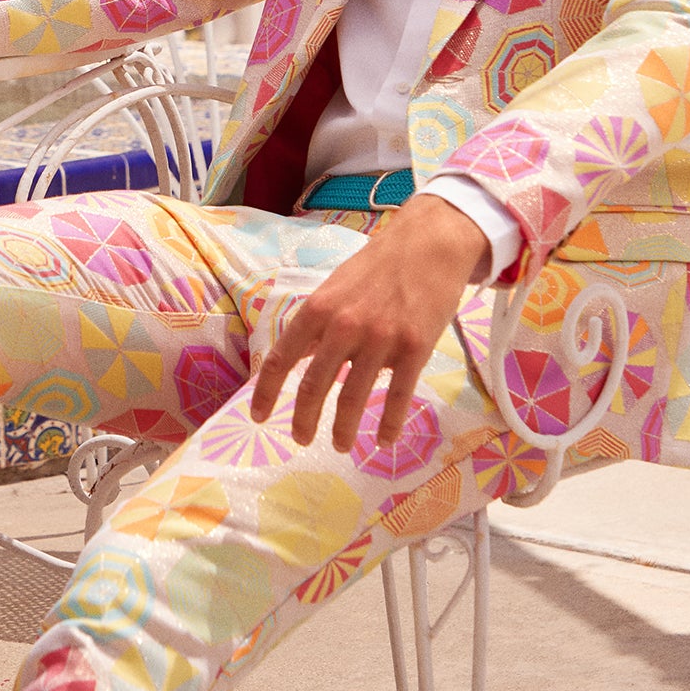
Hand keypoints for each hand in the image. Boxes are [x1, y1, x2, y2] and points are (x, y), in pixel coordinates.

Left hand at [250, 194, 491, 451]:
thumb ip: (317, 325)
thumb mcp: (335, 288)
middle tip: (301, 440)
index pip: (282, 358)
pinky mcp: (416, 349)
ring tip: (340, 445)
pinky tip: (384, 441)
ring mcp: (381, 338)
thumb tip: (297, 358)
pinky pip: (399, 397)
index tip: (260, 418)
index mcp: (318, 309)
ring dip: (344, 429)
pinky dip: (390, 424)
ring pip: (354, 398)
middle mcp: (344, 326)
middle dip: (304, 420)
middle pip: (315, 385)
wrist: (429, 245)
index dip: (266, 392)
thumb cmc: (378, 268)